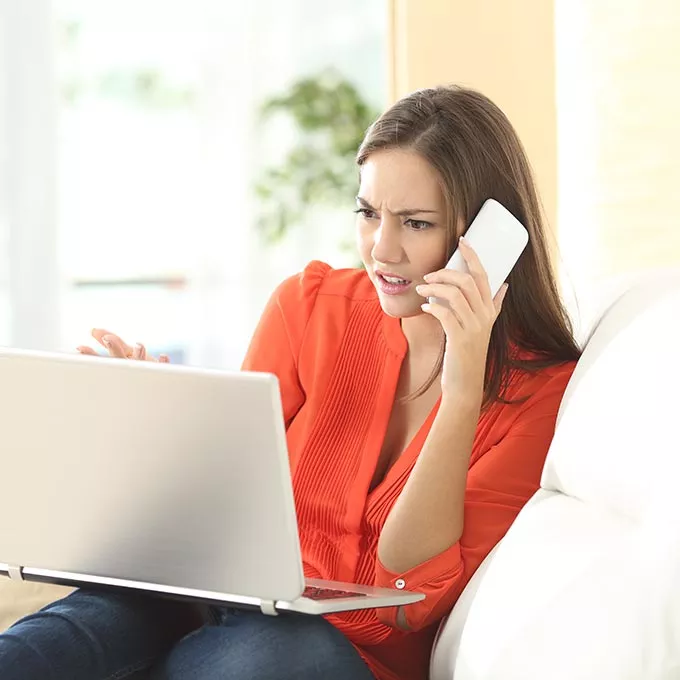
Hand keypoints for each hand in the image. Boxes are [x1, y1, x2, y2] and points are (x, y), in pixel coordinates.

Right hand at [77, 328, 169, 362]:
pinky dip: (162, 362)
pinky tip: (163, 356)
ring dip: (138, 354)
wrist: (156, 389)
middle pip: (119, 358)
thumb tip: (93, 329)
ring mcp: (145, 368)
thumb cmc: (138, 369)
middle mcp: (130, 366)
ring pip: (140, 362)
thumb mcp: (123, 354)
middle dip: (113, 349)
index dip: (91, 354)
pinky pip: (162, 367)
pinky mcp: (160, 370)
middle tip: (108, 339)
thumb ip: (110, 342)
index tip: (80, 348)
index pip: (101, 358)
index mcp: (119, 362)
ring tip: (138, 345)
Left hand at [415, 237, 507, 396]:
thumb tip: (505, 286)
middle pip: (468, 281)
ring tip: (422, 289)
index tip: (462, 240)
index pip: (484, 276)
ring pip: (456, 295)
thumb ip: (494, 306)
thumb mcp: (485, 327)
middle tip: (429, 276)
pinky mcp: (460, 339)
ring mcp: (474, 328)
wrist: (465, 384)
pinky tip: (425, 307)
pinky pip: (445, 314)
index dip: (473, 256)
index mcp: (490, 310)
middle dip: (446, 273)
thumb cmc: (468, 353)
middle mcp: (485, 317)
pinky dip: (432, 306)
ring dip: (434, 288)